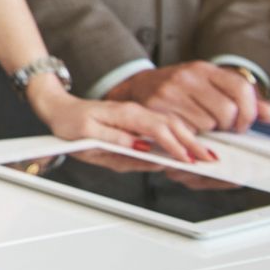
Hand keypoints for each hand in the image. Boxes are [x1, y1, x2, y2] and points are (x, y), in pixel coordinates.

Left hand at [29, 86, 214, 162]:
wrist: (59, 109)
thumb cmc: (70, 123)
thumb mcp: (87, 135)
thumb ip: (115, 141)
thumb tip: (142, 149)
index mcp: (122, 114)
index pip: (156, 128)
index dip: (175, 145)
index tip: (189, 159)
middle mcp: (133, 111)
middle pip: (171, 124)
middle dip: (192, 142)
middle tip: (210, 160)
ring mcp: (137, 113)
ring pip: (171, 123)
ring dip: (190, 139)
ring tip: (205, 155)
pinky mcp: (137, 119)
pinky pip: (163, 125)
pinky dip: (179, 135)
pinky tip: (188, 146)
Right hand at [106, 62, 262, 131]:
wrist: (141, 87)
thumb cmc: (183, 90)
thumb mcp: (212, 86)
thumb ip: (247, 101)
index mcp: (205, 69)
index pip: (241, 88)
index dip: (250, 112)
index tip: (244, 123)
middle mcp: (188, 77)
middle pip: (227, 111)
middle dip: (228, 125)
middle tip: (219, 126)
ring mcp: (170, 91)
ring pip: (207, 124)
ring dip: (207, 131)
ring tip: (197, 124)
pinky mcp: (156, 108)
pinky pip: (186, 131)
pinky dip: (190, 135)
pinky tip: (185, 127)